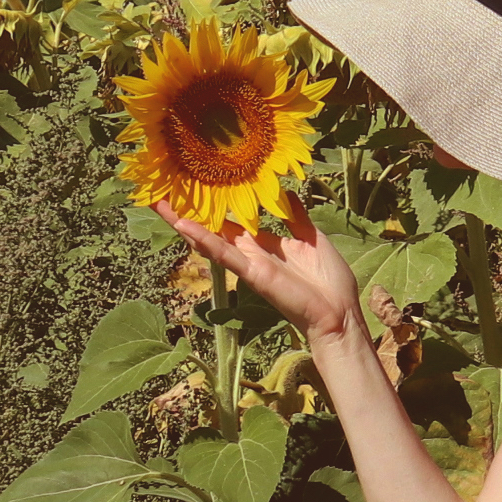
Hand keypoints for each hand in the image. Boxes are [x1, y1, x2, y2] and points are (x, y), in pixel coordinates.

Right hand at [154, 196, 369, 350]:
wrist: (339, 312)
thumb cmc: (329, 281)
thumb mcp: (312, 238)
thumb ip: (296, 217)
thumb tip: (287, 193)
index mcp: (264, 244)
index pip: (233, 222)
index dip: (214, 207)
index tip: (196, 189)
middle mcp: (251, 253)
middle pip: (213, 229)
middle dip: (188, 214)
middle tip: (163, 193)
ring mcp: (248, 264)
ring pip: (210, 241)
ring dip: (185, 224)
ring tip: (161, 206)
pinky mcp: (252, 274)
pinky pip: (224, 255)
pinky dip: (203, 241)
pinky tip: (184, 228)